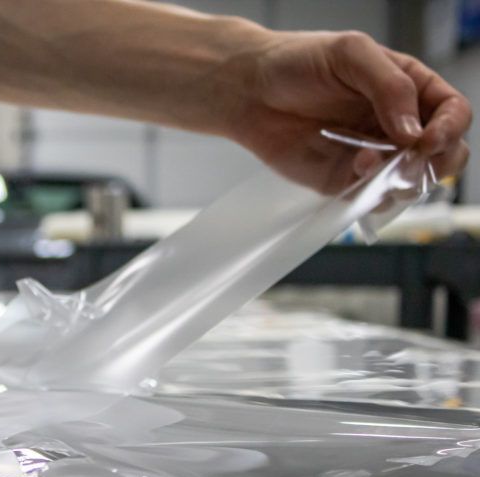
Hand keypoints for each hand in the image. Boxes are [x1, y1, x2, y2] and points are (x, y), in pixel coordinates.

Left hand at [233, 29, 470, 189]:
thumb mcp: (350, 54)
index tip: (427, 140)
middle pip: (444, 154)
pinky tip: (355, 170)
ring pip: (410, 182)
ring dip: (402, 182)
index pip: (452, 112)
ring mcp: (373, 155)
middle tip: (411, 162)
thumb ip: (389, 86)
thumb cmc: (298, 62)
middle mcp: (397, 125)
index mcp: (409, 88)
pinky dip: (371, 193)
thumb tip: (413, 131)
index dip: (449, 128)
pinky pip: (370, 198)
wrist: (249, 90)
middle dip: (437, 163)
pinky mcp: (343, 180)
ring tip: (371, 163)